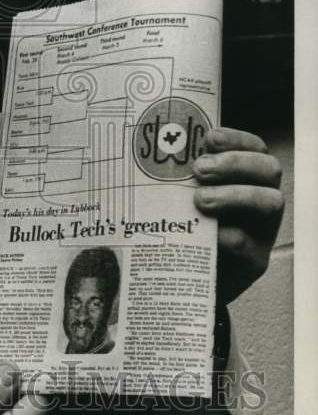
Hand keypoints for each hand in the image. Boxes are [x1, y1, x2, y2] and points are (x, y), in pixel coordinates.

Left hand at [193, 127, 283, 304]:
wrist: (188, 277)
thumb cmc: (185, 225)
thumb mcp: (183, 197)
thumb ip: (178, 176)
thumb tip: (144, 152)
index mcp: (248, 177)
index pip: (255, 148)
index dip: (237, 139)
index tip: (209, 138)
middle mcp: (262, 198)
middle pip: (268, 169)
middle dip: (234, 163)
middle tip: (199, 169)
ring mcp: (263, 230)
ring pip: (270, 202)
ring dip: (234, 195)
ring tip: (200, 200)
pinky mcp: (255, 261)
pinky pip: (250, 245)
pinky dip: (228, 236)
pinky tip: (208, 234)